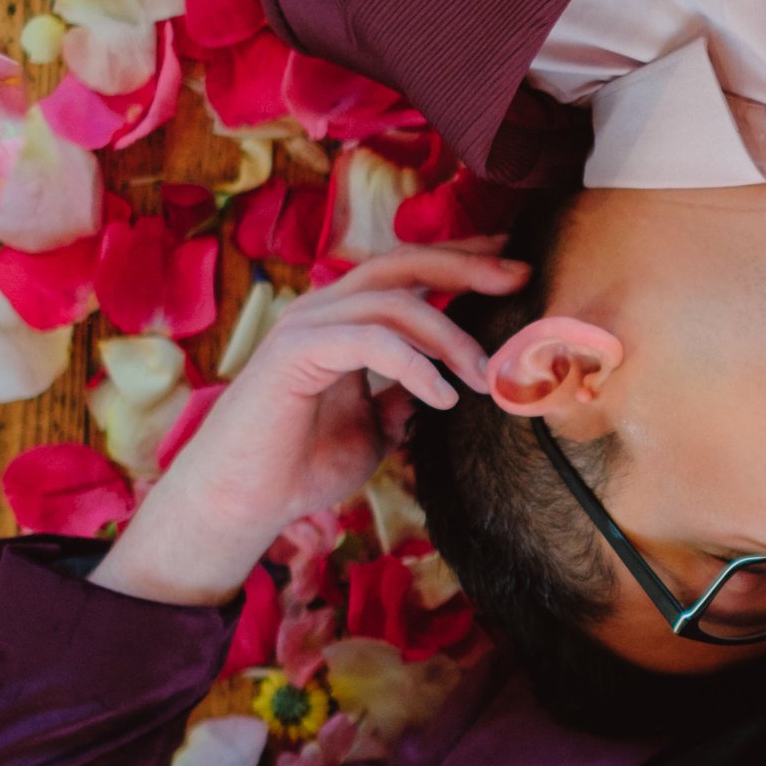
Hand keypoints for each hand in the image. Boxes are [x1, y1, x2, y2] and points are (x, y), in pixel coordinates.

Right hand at [91, 238, 529, 606]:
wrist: (245, 501)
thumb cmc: (303, 465)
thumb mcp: (376, 427)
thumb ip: (406, 396)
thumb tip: (449, 383)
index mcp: (343, 320)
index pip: (407, 273)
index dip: (460, 263)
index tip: (514, 268)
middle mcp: (322, 311)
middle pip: (402, 264)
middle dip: (465, 266)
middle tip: (521, 276)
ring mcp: (305, 326)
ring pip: (393, 303)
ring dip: (449, 336)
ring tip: (484, 376)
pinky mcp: (294, 352)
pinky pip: (369, 341)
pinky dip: (414, 365)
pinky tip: (443, 398)